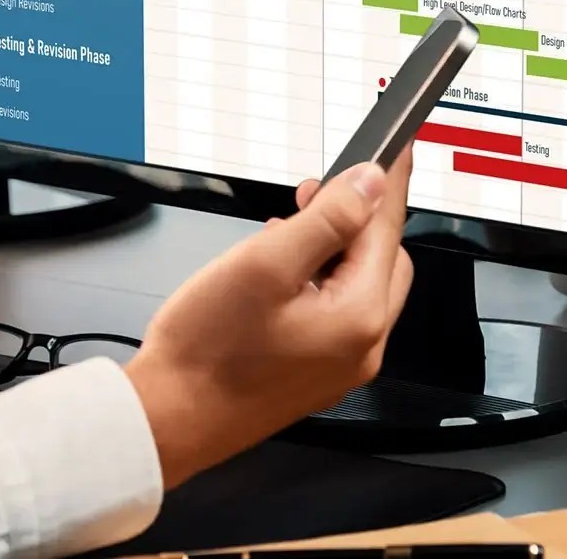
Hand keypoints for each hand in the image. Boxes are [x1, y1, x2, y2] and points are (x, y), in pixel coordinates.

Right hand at [122, 146, 414, 488]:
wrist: (172, 419)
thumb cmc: (207, 353)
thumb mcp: (264, 264)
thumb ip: (326, 220)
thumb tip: (369, 186)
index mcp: (359, 316)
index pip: (387, 229)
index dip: (386, 181)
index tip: (395, 147)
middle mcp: (363, 346)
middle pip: (381, 258)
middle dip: (354, 220)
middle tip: (312, 193)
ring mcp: (340, 364)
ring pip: (356, 285)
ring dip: (331, 251)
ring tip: (282, 235)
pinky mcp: (315, 373)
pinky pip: (334, 313)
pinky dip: (316, 283)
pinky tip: (276, 277)